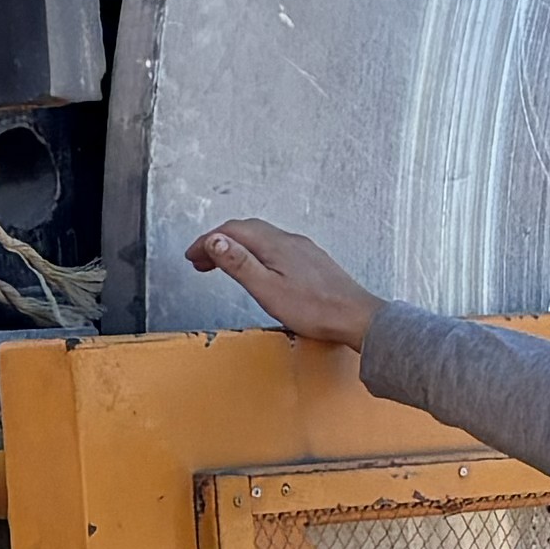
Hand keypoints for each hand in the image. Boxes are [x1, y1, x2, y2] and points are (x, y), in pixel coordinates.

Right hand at [188, 217, 377, 350]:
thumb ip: (239, 263)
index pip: (232, 232)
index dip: (207, 242)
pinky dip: (257, 252)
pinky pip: (277, 246)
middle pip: (246, 230)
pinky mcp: (313, 261)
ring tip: (224, 264)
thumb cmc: (315, 310)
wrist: (358, 318)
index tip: (192, 256)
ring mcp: (304, 250)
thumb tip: (214, 240)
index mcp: (275, 245)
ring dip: (238, 247)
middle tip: (201, 261)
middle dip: (219, 242)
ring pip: (263, 237)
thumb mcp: (267, 290)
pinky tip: (258, 268)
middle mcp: (290, 241)